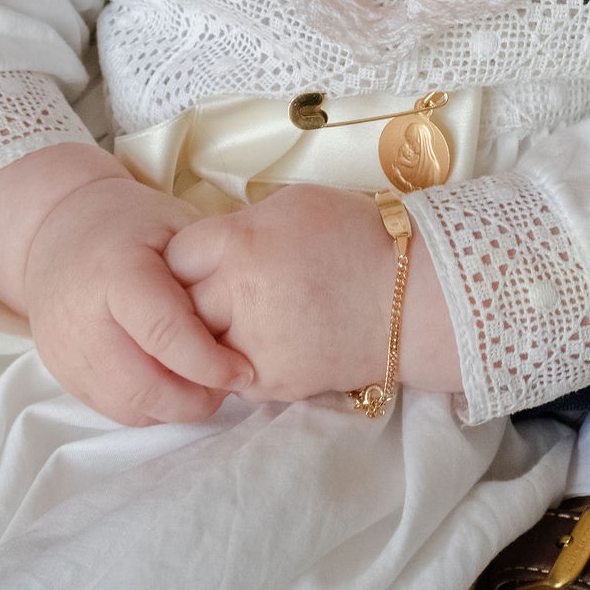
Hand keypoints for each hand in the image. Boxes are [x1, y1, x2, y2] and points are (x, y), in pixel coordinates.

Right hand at [0, 143, 253, 425]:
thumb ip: (207, 268)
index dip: (209, 362)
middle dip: (197, 397)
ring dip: (176, 408)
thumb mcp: (175, 226)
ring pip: (130, 408)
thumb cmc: (129, 224)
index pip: (163, 334)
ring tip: (204, 384)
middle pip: (145, 386)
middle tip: (229, 384)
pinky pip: (114, 410)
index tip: (244, 369)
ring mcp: (66, 351)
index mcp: (115, 273)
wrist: (57, 230)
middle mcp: (82, 318)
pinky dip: (151, 407)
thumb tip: (250, 315)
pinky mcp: (61, 373)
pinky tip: (173, 383)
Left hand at [165, 184, 462, 400]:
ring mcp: (253, 348)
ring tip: (238, 316)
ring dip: (208, 333)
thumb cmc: (358, 238)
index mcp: (241, 244)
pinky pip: (227, 375)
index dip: (187, 255)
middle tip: (214, 289)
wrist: (413, 298)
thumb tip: (215, 246)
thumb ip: (243, 225)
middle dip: (189, 296)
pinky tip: (259, 340)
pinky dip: (233, 360)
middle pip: (179, 304)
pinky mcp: (272, 384)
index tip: (201, 258)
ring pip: (198, 346)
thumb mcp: (293, 205)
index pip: (176, 255)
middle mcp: (238, 297)